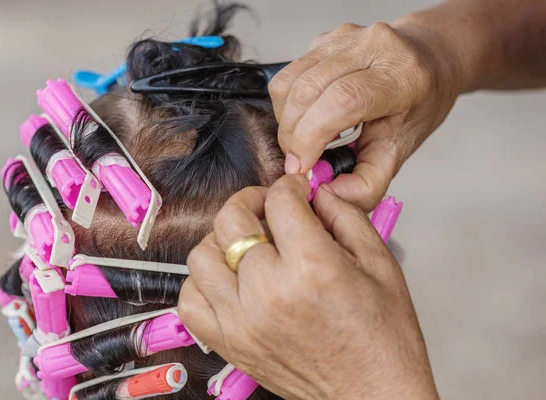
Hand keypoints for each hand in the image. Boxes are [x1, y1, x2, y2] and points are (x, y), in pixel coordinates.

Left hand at [178, 175, 438, 399]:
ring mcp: (242, 321)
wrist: (374, 394)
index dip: (288, 186)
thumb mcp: (380, 264)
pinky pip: (190, 301)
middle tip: (267, 207)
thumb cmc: (382, 339)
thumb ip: (346, 217)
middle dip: (250, 201)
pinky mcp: (230, 344)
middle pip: (231, 220)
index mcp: (312, 268)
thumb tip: (317, 194)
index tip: (296, 192)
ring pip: (202, 256)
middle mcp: (270, 293)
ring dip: (222, 240)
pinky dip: (202, 282)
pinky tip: (228, 280)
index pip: (279, 201)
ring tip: (246, 244)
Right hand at [268, 21, 460, 211]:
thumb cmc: (417, 105)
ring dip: (286, 120)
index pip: (343, 100)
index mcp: (401, 76)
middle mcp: (372, 46)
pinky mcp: (323, 38)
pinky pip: (287, 76)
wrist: (427, 61)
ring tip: (305, 138)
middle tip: (300, 159)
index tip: (302, 166)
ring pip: (289, 82)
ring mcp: (344, 37)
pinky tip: (308, 115)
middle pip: (308, 90)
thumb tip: (328, 195)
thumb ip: (368, 182)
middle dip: (293, 134)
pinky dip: (287, 105)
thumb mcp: (400, 150)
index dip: (312, 136)